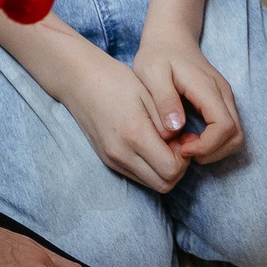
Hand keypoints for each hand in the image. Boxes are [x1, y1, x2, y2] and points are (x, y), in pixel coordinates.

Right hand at [50, 37, 192, 193]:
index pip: (171, 169)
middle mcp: (122, 154)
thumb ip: (167, 123)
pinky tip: (152, 145)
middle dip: (178, 167)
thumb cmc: (117, 82)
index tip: (185, 137)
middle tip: (179, 143)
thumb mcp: (149, 94)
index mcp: (135, 135)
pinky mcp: (108, 161)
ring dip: (165, 169)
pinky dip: (151, 167)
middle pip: (164, 184)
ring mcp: (113, 160)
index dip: (185, 157)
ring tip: (165, 143)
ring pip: (152, 184)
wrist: (80, 82)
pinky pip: (138, 176)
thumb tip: (180, 143)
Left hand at [134, 32, 244, 165]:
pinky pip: (227, 130)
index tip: (180, 147)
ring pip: (235, 136)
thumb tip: (176, 129)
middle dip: (211, 152)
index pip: (224, 127)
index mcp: (207, 88)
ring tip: (184, 144)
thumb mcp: (151, 73)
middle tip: (182, 149)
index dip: (206, 146)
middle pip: (236, 136)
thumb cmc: (158, 54)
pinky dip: (212, 143)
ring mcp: (225, 98)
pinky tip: (187, 137)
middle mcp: (223, 94)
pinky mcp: (221, 102)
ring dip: (213, 150)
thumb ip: (163, 100)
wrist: (171, 37)